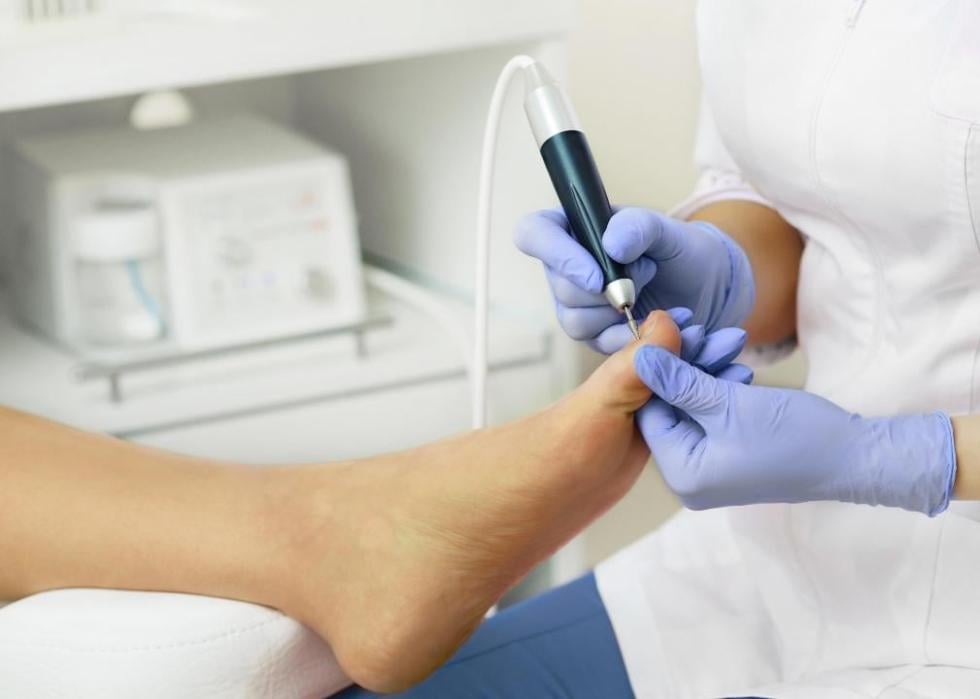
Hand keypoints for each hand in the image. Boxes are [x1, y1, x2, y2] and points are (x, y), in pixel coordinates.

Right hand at [515, 207, 754, 353]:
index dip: (557, 256)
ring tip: (651, 294)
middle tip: (646, 274)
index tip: (596, 276)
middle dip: (607, 289)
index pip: (534, 234)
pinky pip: (598, 343)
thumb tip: (611, 245)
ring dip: (619, 313)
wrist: (704, 287)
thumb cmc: (679, 251)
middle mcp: (566, 268)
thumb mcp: (666, 229)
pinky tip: (654, 321)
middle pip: (561, 287)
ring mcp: (577, 305)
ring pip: (576, 321)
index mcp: (573, 229)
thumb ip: (639, 226)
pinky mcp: (595, 335)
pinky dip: (630, 336)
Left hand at [633, 347, 956, 515]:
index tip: (666, 333)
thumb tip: (639, 357)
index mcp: (683, 475)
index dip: (655, 371)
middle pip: (670, 411)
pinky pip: (712, 417)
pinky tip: (737, 367)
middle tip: (700, 330)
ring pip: (693, 408)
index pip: (649, 415)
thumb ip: (680, 380)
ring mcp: (711, 470)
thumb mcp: (729, 402)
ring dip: (706, 373)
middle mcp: (690, 479)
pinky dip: (721, 391)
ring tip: (728, 341)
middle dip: (684, 368)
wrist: (854, 457)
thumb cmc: (795, 435)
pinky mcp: (730, 457)